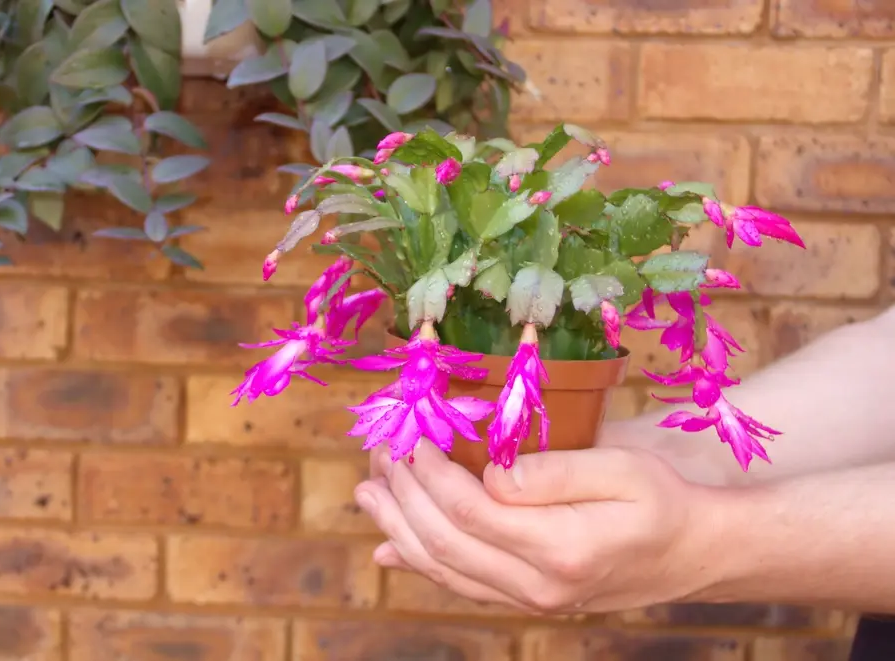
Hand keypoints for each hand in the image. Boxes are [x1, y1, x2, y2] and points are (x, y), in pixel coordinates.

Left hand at [355, 440, 726, 613]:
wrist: (693, 553)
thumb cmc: (662, 500)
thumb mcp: (622, 470)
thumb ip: (554, 472)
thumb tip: (490, 473)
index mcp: (560, 548)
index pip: (470, 511)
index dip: (430, 473)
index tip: (410, 435)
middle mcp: (538, 585)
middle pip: (445, 542)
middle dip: (403, 495)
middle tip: (378, 454)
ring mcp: (531, 599)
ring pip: (444, 569)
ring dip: (399, 528)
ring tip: (366, 493)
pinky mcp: (527, 597)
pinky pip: (461, 584)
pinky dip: (420, 562)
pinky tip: (391, 546)